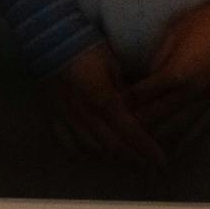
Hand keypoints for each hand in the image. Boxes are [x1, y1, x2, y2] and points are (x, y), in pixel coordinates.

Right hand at [41, 44, 163, 168]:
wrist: (47, 39)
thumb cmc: (85, 45)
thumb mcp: (112, 63)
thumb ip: (124, 90)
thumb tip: (138, 109)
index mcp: (101, 97)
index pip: (129, 130)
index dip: (146, 148)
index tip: (162, 161)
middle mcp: (84, 113)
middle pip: (112, 146)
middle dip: (134, 160)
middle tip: (151, 169)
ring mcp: (65, 118)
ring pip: (91, 150)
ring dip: (112, 160)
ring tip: (129, 164)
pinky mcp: (52, 117)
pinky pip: (68, 144)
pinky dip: (83, 155)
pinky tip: (95, 158)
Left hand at [124, 0, 209, 148]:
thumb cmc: (204, 19)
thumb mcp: (173, 33)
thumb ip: (157, 61)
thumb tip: (143, 80)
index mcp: (176, 74)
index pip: (142, 97)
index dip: (122, 104)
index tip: (107, 109)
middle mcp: (191, 93)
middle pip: (156, 119)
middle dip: (134, 128)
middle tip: (117, 135)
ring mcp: (207, 100)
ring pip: (177, 132)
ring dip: (156, 144)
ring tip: (140, 153)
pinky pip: (200, 129)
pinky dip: (184, 143)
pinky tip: (172, 155)